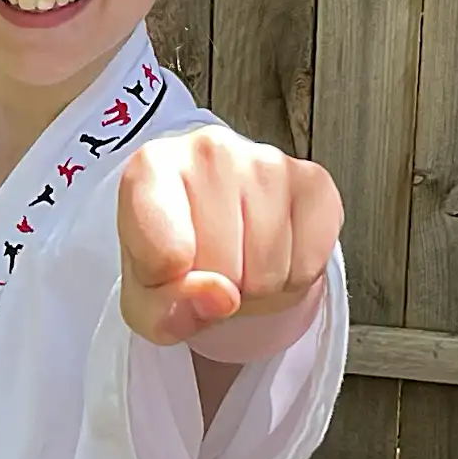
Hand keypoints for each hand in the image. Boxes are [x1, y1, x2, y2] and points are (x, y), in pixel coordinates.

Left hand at [117, 126, 341, 346]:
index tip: (165, 272)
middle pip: (221, 268)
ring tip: (239, 259)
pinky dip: (291, 279)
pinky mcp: (313, 182)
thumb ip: (164, 307)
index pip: (165, 255)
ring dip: (255, 287)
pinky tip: (272, 251)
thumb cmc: (169, 252)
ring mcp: (267, 161)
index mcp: (151, 168)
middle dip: (217, 287)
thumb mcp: (144, 297)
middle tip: (209, 266)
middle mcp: (210, 151)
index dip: (167, 287)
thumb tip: (223, 297)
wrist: (209, 223)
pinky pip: (308, 266)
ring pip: (268, 273)